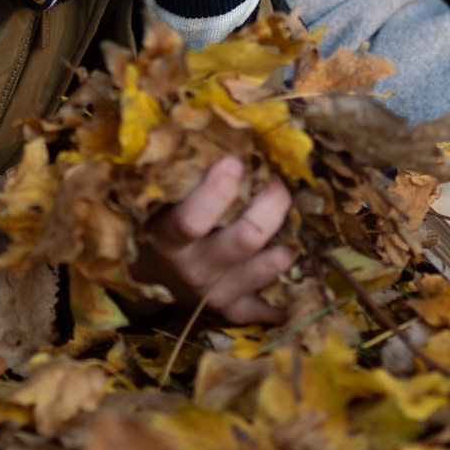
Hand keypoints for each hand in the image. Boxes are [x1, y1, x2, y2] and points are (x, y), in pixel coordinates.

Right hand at [134, 154, 296, 323]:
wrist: (150, 275)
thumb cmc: (159, 222)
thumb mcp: (162, 200)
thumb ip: (191, 175)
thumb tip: (235, 138)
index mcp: (168, 239)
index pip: (192, 220)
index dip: (218, 189)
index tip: (235, 161)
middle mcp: (194, 270)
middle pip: (248, 238)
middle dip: (273, 202)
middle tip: (278, 181)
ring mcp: (216, 294)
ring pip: (271, 266)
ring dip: (290, 239)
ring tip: (293, 219)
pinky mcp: (233, 311)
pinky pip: (273, 305)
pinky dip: (291, 288)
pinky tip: (298, 267)